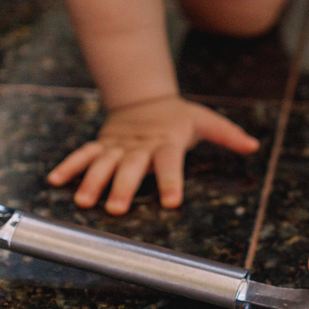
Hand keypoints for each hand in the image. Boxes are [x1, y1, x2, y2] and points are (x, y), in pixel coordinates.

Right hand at [47, 95, 259, 213]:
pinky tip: (55, 181)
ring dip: (92, 181)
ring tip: (84, 202)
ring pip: (103, 163)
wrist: (145, 99)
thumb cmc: (179, 117)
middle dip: (123, 187)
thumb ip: (227, 135)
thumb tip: (253, 146)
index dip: (170, 181)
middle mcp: (140, 146)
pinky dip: (68, 166)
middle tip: (117, 209)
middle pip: (131, 167)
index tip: (171, 202)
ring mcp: (117, 145)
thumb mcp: (205, 121)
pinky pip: (83, 154)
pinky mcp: (102, 145)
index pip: (169, 162)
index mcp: (166, 141)